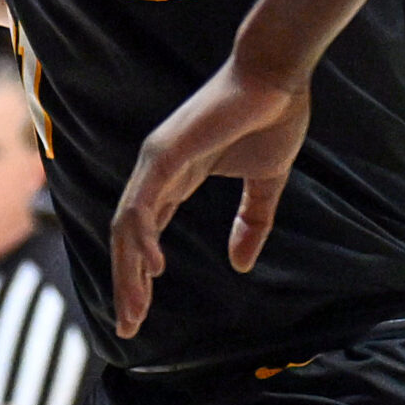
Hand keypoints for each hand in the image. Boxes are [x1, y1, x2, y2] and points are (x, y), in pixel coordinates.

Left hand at [109, 59, 309, 337]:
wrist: (279, 78)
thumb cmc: (271, 118)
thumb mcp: (265, 183)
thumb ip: (250, 221)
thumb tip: (241, 264)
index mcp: (172, 180)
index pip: (144, 233)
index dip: (139, 274)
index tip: (140, 313)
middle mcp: (155, 172)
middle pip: (127, 237)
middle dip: (126, 284)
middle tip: (128, 326)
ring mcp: (156, 161)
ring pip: (127, 225)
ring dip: (129, 271)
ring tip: (134, 309)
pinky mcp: (166, 153)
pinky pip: (144, 202)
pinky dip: (141, 236)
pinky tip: (151, 266)